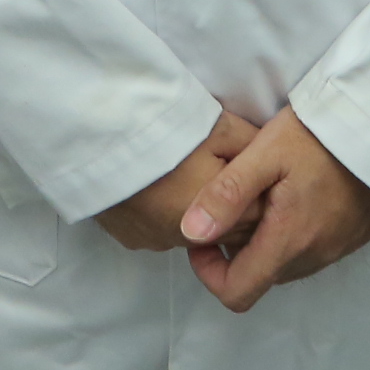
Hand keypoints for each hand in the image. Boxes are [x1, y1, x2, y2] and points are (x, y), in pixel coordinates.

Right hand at [95, 109, 256, 253]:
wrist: (96, 137)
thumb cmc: (165, 130)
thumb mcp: (221, 128)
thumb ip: (253, 150)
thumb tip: (274, 159)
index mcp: (216, 218)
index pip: (259, 219)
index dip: (262, 192)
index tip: (258, 169)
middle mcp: (188, 241)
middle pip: (227, 232)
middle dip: (236, 208)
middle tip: (228, 170)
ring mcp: (156, 242)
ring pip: (195, 235)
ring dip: (202, 213)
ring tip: (193, 175)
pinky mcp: (132, 238)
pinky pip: (164, 232)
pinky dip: (172, 215)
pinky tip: (164, 187)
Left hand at [177, 107, 369, 310]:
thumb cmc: (321, 135)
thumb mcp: (266, 152)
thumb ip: (227, 194)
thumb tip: (189, 233)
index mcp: (288, 241)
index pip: (237, 293)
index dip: (208, 273)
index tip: (203, 237)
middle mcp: (313, 256)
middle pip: (260, 278)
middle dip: (236, 252)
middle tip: (230, 205)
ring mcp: (336, 249)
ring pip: (285, 264)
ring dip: (266, 242)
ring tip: (262, 195)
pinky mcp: (352, 236)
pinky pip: (311, 250)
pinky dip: (293, 233)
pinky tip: (294, 193)